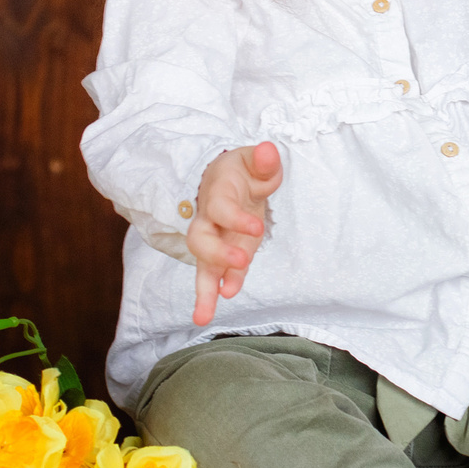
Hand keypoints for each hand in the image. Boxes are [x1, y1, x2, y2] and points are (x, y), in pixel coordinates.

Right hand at [189, 142, 282, 325]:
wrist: (230, 180)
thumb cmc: (243, 170)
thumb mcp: (255, 160)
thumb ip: (263, 160)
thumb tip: (267, 150)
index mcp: (217, 195)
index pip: (221, 210)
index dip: (236, 219)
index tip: (258, 227)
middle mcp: (210, 221)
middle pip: (201, 241)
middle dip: (217, 254)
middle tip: (240, 261)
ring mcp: (217, 241)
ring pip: (203, 267)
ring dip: (204, 291)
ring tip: (202, 317)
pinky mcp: (227, 255)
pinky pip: (219, 275)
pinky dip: (220, 288)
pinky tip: (223, 302)